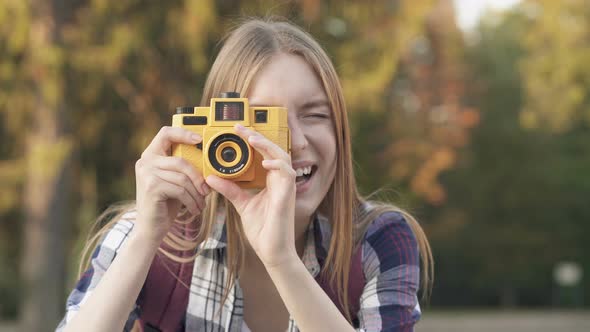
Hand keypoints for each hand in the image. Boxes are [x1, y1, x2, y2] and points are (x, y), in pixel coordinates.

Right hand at [134, 126, 209, 243]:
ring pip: (183, 177)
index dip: (183, 133)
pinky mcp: (151, 187)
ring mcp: (146, 174)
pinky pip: (180, 190)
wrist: (150, 229)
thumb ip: (183, 168)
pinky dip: (191, 201)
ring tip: (201, 203)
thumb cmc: (166, 204)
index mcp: (151, 155)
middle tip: (207, 190)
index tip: (199, 139)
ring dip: (196, 193)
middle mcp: (145, 161)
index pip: (166, 133)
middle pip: (181, 160)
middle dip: (198, 177)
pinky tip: (194, 210)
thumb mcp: (175, 182)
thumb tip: (209, 162)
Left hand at [205, 124, 297, 267]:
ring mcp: (286, 187)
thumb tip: (210, 177)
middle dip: (258, 136)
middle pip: (274, 150)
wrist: (271, 251)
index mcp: (271, 180)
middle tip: (238, 127)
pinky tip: (265, 162)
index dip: (253, 140)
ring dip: (267, 146)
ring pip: (283, 156)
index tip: (235, 131)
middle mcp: (280, 180)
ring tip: (251, 138)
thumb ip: (229, 189)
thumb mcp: (241, 204)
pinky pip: (288, 173)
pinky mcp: (288, 195)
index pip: (264, 153)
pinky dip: (278, 165)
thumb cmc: (262, 229)